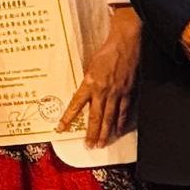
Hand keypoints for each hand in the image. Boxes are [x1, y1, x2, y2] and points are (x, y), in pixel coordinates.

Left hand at [61, 7, 141, 145]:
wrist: (125, 44)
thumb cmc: (105, 52)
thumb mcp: (89, 65)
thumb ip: (86, 81)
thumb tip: (81, 95)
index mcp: (89, 83)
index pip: (76, 105)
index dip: (68, 118)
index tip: (61, 129)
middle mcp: (102, 91)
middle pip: (95, 117)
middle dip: (91, 133)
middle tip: (88, 146)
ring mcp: (117, 93)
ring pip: (110, 118)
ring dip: (105, 132)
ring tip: (101, 144)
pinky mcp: (128, 92)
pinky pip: (124, 111)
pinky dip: (121, 122)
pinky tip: (118, 130)